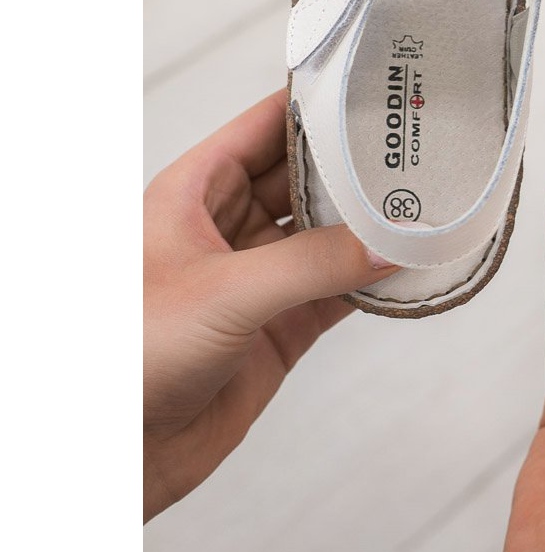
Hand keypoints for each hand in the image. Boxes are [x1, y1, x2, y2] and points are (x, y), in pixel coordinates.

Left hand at [143, 90, 398, 520]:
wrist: (115, 459)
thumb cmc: (130, 355)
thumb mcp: (223, 293)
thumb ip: (311, 264)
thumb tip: (386, 244)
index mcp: (195, 192)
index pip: (265, 126)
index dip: (315, 107)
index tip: (370, 92)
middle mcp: (227, 227)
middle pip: (305, 178)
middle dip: (354, 168)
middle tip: (414, 151)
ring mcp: (257, 279)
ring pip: (326, 236)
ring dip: (369, 227)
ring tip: (421, 207)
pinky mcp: (278, 328)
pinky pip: (337, 291)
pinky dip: (372, 281)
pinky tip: (405, 269)